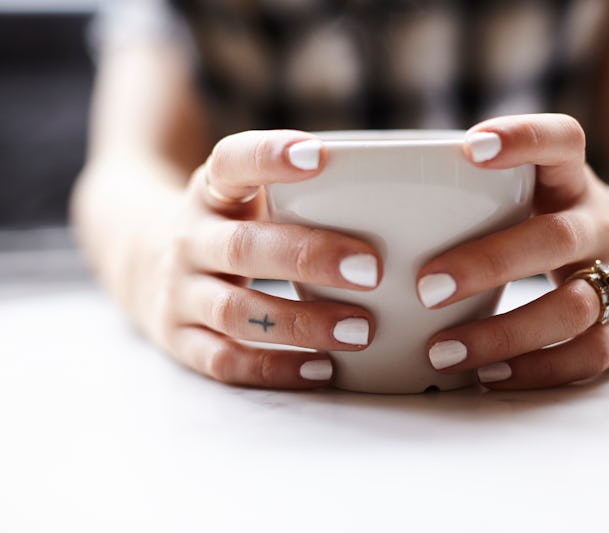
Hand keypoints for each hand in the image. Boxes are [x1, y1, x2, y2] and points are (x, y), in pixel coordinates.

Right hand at [142, 130, 381, 387]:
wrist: (140, 262)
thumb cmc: (230, 225)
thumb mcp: (244, 195)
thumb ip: (298, 193)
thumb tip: (404, 202)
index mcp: (210, 192)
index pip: (230, 162)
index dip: (269, 157)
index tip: (319, 156)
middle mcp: (189, 240)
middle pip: (244, 247)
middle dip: (309, 258)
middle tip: (373, 269)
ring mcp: (179, 293)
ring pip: (236, 311)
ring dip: (302, 322)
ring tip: (362, 329)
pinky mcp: (180, 340)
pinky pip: (225, 360)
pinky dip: (276, 368)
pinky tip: (326, 369)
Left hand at [419, 114, 608, 388]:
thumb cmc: (575, 219)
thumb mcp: (551, 189)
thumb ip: (491, 193)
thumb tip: (384, 211)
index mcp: (575, 183)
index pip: (563, 143)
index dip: (524, 139)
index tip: (470, 147)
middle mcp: (602, 226)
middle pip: (554, 238)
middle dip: (489, 262)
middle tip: (426, 284)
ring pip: (571, 306)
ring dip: (504, 332)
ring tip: (442, 349)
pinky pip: (588, 356)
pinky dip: (537, 369)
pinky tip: (488, 376)